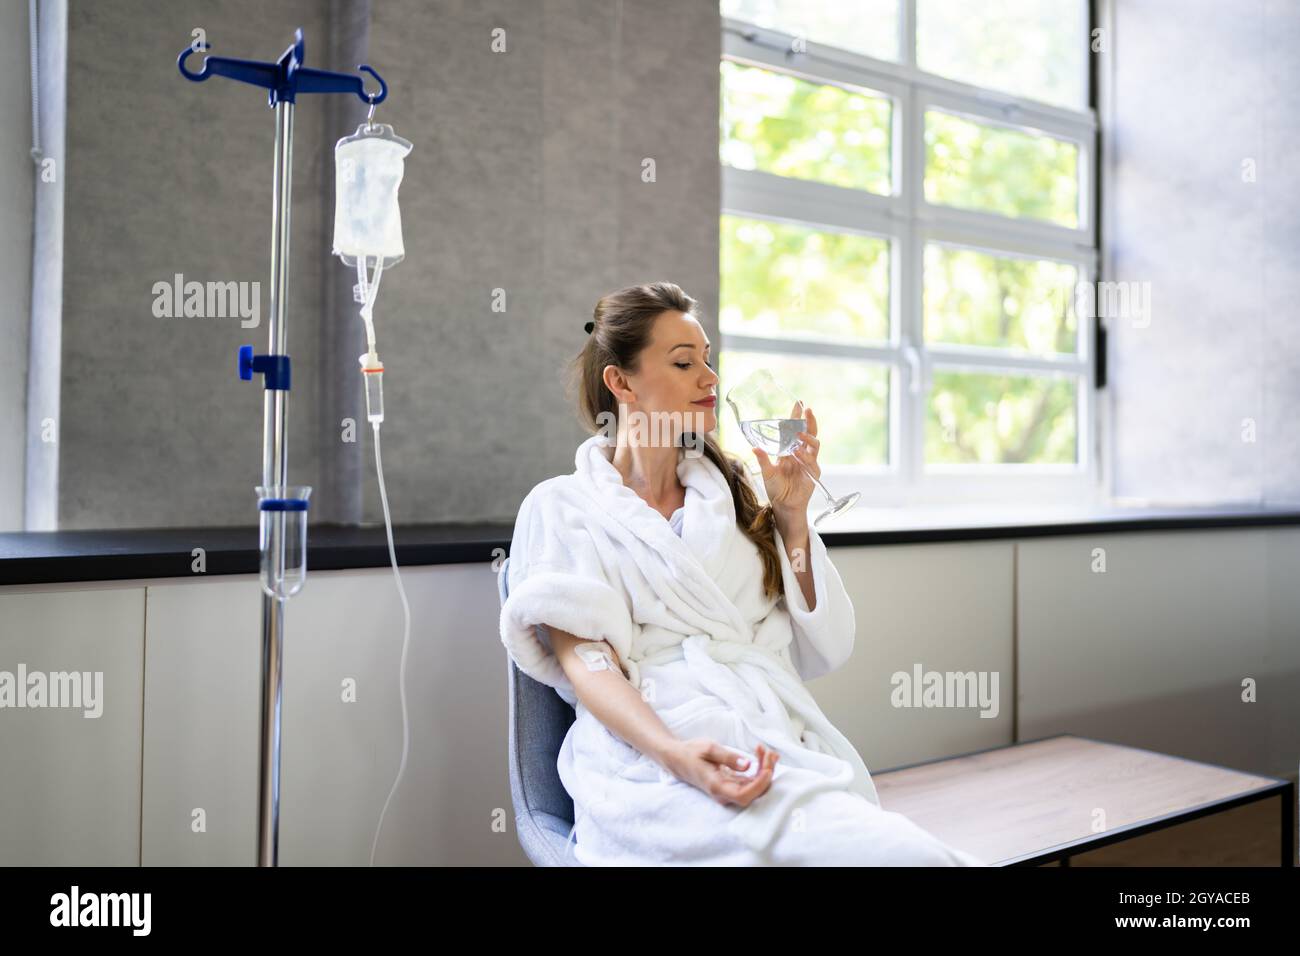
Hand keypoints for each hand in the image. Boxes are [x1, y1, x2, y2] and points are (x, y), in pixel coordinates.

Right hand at [663, 740, 778, 807]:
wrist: (678, 758)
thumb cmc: (691, 752)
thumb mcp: (708, 748)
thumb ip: (728, 757)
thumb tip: (748, 765)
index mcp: (716, 786)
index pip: (743, 795)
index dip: (758, 785)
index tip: (766, 769)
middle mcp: (724, 793)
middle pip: (753, 792)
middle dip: (766, 773)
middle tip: (768, 752)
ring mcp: (728, 791)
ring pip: (754, 787)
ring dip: (765, 770)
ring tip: (768, 751)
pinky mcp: (732, 785)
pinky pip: (750, 782)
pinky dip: (760, 769)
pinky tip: (764, 756)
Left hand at [752, 402, 819, 518]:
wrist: (785, 504)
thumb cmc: (776, 488)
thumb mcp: (767, 473)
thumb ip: (763, 460)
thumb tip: (754, 447)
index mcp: (789, 449)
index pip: (794, 429)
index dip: (796, 417)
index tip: (798, 403)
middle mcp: (800, 452)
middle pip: (809, 432)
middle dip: (809, 421)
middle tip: (807, 410)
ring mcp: (809, 461)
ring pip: (814, 443)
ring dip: (807, 437)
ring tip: (798, 434)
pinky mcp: (813, 471)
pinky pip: (812, 460)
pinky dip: (805, 455)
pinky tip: (798, 453)